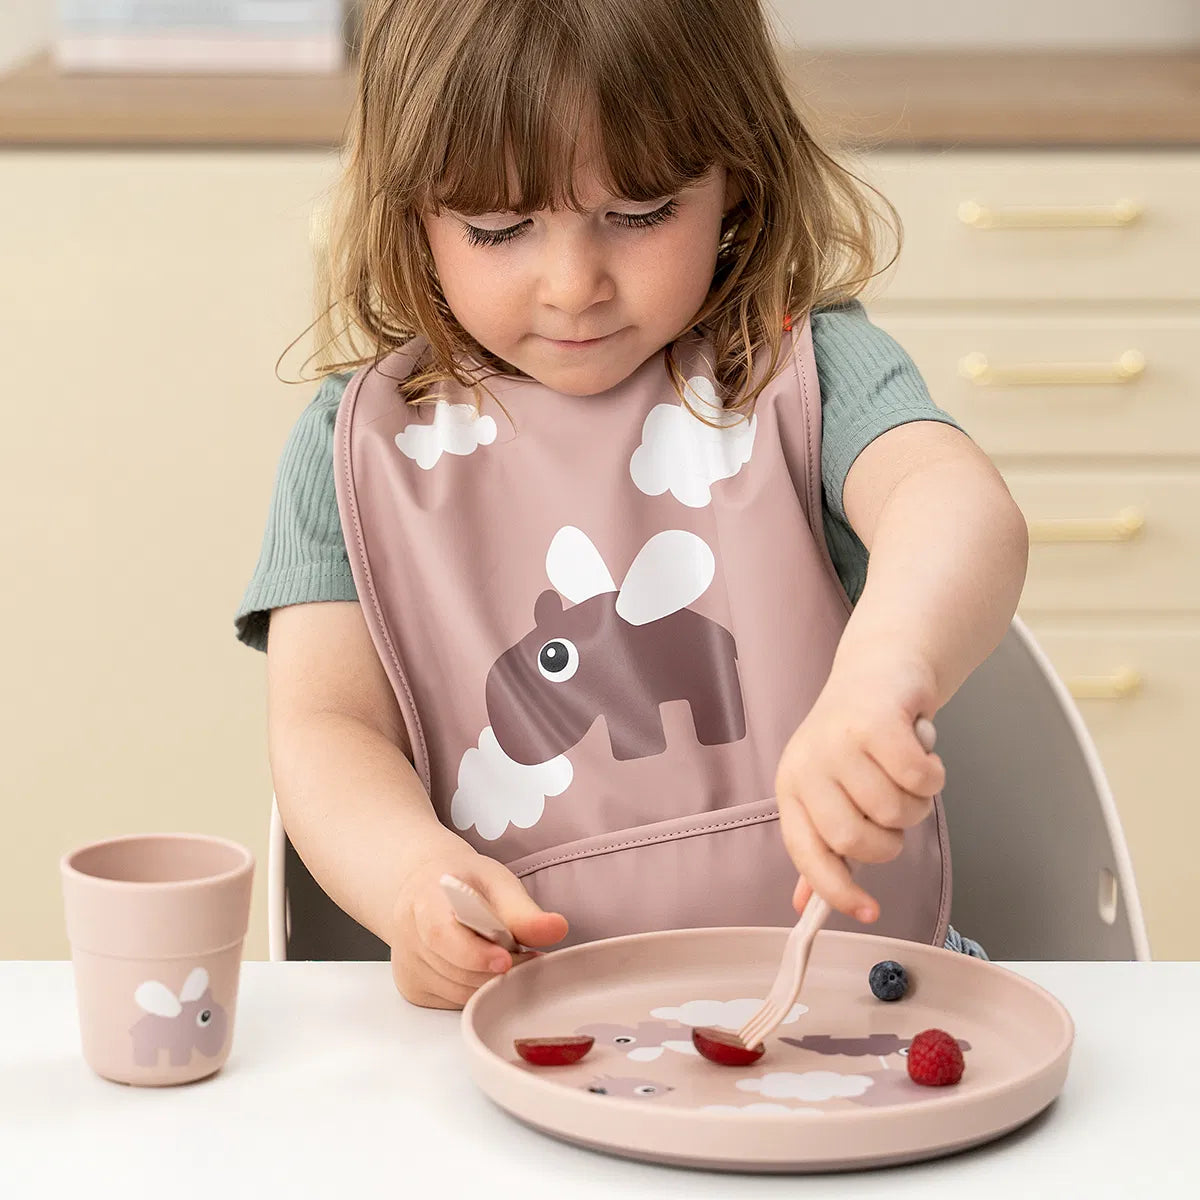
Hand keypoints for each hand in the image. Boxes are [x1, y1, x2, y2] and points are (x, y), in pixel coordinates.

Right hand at [389, 845, 568, 1009]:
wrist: (425, 886)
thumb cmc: (463, 882)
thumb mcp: (496, 881)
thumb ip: (523, 910)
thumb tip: (557, 929)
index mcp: (424, 899)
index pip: (442, 934)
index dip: (474, 953)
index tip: (506, 959)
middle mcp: (407, 935)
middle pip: (456, 969)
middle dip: (498, 969)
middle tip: (528, 955)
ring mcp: (408, 965)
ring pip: (458, 991)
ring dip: (491, 981)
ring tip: (507, 956)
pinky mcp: (414, 988)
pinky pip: (453, 1001)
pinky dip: (476, 990)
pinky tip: (485, 968)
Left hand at [774, 653, 945, 923]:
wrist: (880, 668)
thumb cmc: (858, 738)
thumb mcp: (830, 789)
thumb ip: (823, 845)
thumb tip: (803, 904)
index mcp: (792, 788)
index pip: (807, 854)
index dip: (837, 891)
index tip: (870, 912)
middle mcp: (808, 766)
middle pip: (856, 841)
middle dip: (891, 841)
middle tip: (896, 812)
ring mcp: (839, 742)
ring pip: (895, 812)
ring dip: (917, 803)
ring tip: (908, 774)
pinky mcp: (877, 721)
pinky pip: (920, 779)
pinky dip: (933, 775)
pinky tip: (923, 753)